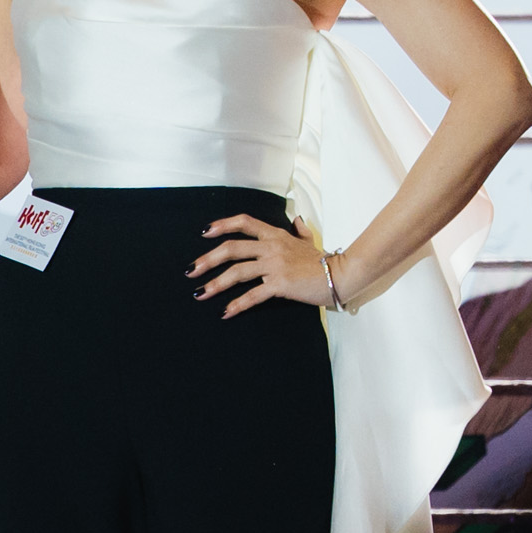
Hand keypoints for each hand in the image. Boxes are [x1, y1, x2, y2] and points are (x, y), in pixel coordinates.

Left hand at [196, 213, 345, 318]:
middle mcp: (271, 247)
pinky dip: (237, 305)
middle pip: (231, 248)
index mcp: (275, 235)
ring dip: (215, 284)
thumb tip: (297, 219)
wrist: (340, 274)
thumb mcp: (309, 241)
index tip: (205, 233)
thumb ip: (299, 230)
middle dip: (207, 259)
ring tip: (200, 294)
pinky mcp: (280, 284)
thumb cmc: (323, 261)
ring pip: (237, 272)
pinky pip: (253, 295)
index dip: (223, 225)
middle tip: (191, 270)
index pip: (244, 222)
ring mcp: (275, 265)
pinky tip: (225, 312)